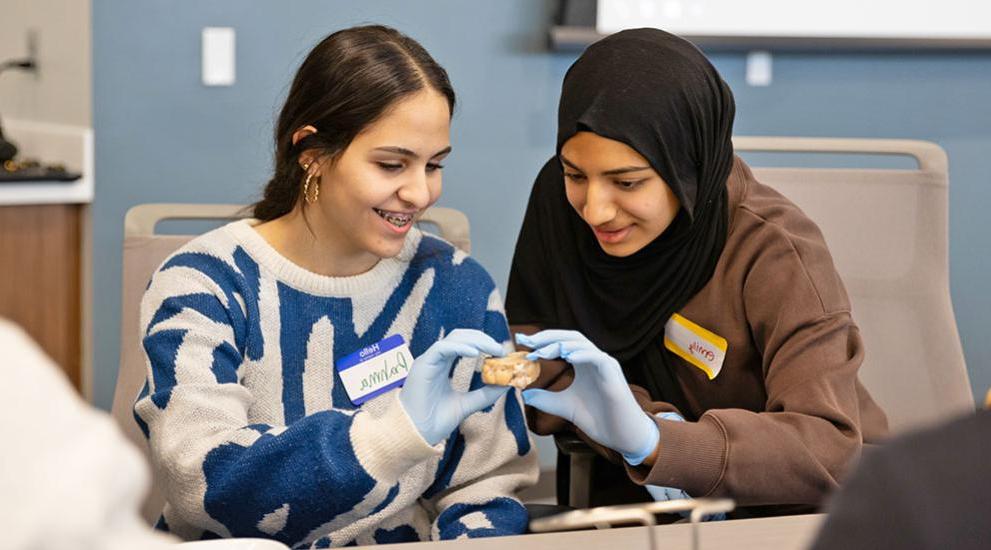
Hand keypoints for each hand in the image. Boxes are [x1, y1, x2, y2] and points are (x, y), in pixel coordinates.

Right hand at [399, 329, 509, 445]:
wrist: (415, 435)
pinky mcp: (422, 365)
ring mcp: (428, 361)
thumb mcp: (466, 405)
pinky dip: (460, 347)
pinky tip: (475, 354)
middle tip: (501, 350)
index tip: (502, 353)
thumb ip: (484, 394)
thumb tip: (507, 384)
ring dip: (476, 341)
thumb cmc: (434, 421)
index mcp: (443, 365)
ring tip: (494, 351)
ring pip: (453, 338)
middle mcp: (435, 359)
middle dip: (483, 339)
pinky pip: (442, 348)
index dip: (484, 344)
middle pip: (461, 336)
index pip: (465, 344)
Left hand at [517, 330, 658, 464]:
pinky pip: (597, 357)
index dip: (542, 341)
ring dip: (560, 344)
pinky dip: (581, 354)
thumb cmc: (598, 419)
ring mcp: (605, 364)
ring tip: (542, 351)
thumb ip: (545, 399)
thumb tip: (523, 393)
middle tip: (527, 341)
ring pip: (582, 343)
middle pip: (570, 337)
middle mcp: (594, 359)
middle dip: (547, 337)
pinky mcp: (613, 373)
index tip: (522, 342)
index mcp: (583, 364)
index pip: (561, 343)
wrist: (621, 436)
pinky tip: (567, 356)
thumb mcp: (563, 406)